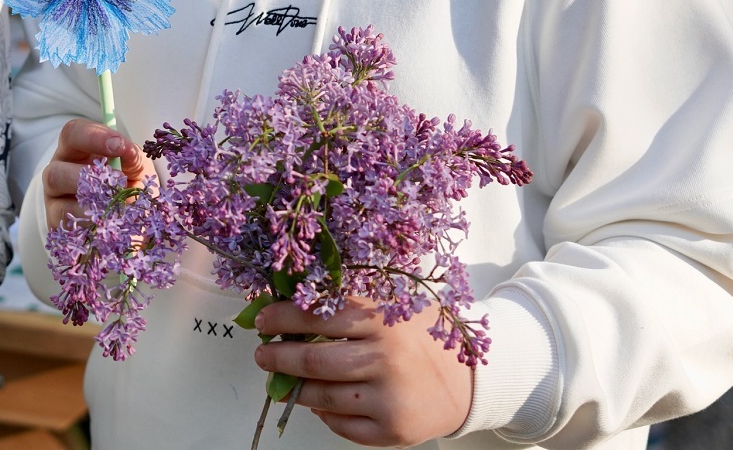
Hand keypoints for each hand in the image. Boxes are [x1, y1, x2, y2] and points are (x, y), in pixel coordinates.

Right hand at [42, 118, 151, 228]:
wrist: (133, 226)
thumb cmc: (131, 189)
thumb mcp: (139, 170)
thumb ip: (133, 158)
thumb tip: (126, 150)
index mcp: (77, 151)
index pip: (73, 133)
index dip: (93, 136)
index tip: (119, 146)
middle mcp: (59, 172)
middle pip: (55, 169)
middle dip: (87, 175)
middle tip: (118, 182)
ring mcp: (54, 201)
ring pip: (57, 199)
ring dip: (90, 199)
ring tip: (116, 205)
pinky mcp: (56, 225)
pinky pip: (65, 223)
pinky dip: (90, 222)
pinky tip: (109, 223)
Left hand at [253, 297, 473, 447]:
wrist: (471, 381)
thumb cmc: (421, 338)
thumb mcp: (391, 307)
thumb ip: (348, 303)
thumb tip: (288, 301)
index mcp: (384, 320)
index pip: (319, 315)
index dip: (283, 317)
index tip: (262, 319)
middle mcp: (387, 359)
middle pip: (315, 359)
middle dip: (279, 356)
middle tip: (262, 354)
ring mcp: (390, 398)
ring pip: (323, 396)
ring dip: (293, 387)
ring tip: (280, 379)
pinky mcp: (393, 431)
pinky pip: (342, 426)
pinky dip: (323, 414)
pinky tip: (316, 403)